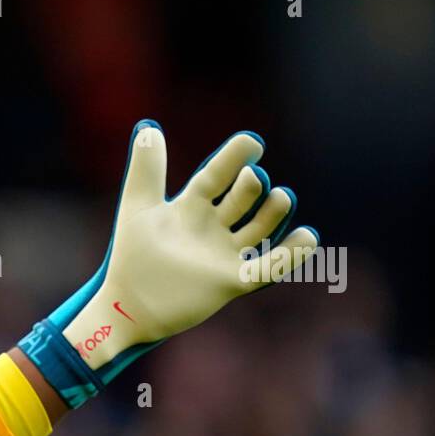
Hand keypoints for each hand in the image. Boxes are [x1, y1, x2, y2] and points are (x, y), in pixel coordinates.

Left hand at [64, 121, 319, 360]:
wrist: (127, 308)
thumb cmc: (130, 258)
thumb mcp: (137, 209)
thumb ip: (147, 170)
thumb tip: (149, 128)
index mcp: (190, 207)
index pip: (218, 175)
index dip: (235, 157)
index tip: (252, 143)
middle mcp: (212, 228)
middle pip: (243, 199)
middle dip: (251, 186)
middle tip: (252, 179)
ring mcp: (224, 255)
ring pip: (260, 228)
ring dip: (275, 211)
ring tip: (281, 197)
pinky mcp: (232, 282)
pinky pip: (268, 267)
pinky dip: (291, 254)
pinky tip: (307, 237)